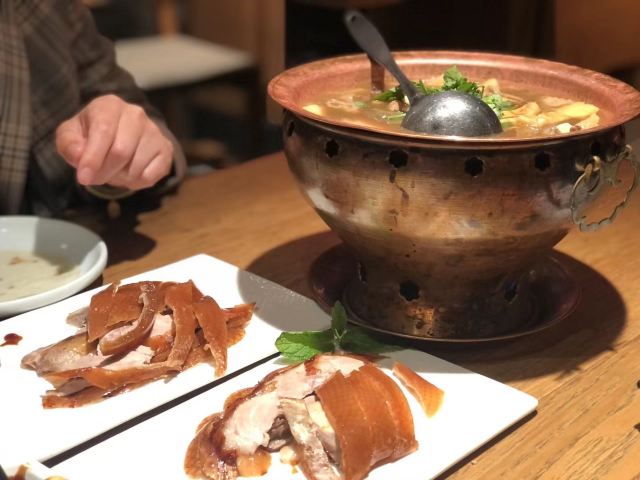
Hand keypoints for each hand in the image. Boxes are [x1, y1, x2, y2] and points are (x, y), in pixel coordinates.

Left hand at [55, 95, 173, 189]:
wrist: (119, 135)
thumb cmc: (90, 135)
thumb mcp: (71, 136)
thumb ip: (69, 144)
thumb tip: (80, 157)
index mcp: (110, 105)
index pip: (104, 131)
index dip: (93, 158)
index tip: (84, 178)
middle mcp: (136, 114)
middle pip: (121, 152)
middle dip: (105, 171)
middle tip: (95, 178)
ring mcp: (154, 131)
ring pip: (136, 167)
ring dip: (120, 178)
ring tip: (113, 170)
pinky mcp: (166, 149)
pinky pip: (151, 175)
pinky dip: (136, 182)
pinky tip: (129, 173)